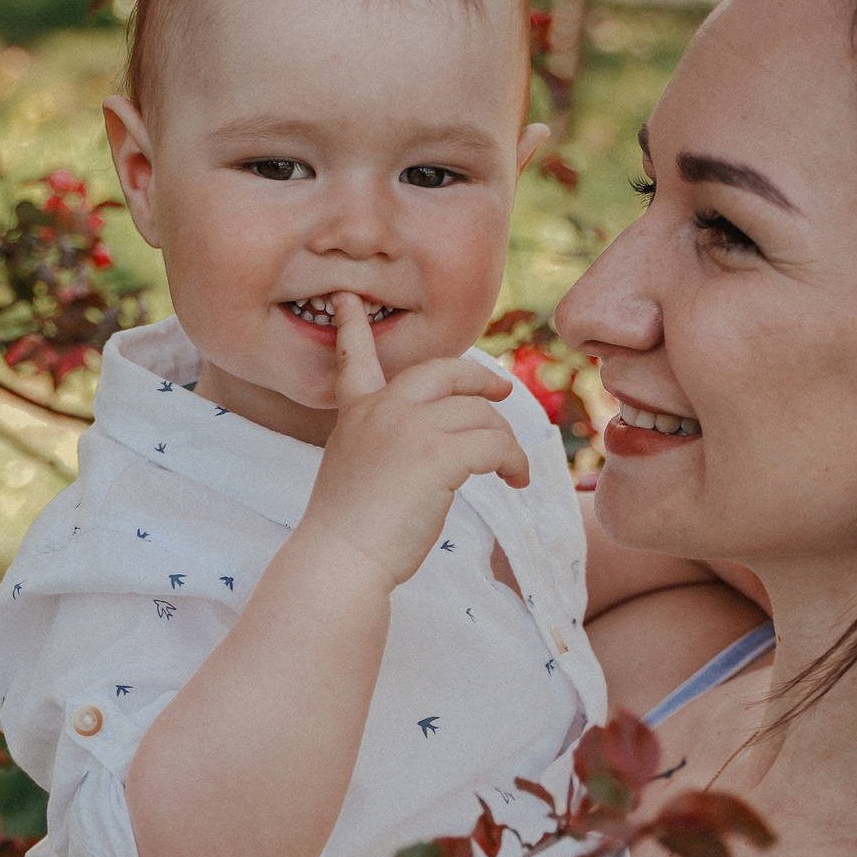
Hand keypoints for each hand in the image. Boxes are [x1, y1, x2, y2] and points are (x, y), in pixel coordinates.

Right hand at [297, 293, 530, 587]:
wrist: (341, 557)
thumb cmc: (351, 531)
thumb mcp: (358, 470)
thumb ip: (388, 443)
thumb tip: (444, 442)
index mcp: (357, 414)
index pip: (354, 360)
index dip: (353, 328)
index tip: (346, 298)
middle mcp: (383, 410)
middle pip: (446, 372)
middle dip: (481, 380)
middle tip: (504, 393)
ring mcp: (409, 429)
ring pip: (480, 414)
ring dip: (505, 441)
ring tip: (511, 470)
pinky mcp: (437, 455)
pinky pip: (496, 444)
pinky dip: (514, 462)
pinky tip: (514, 480)